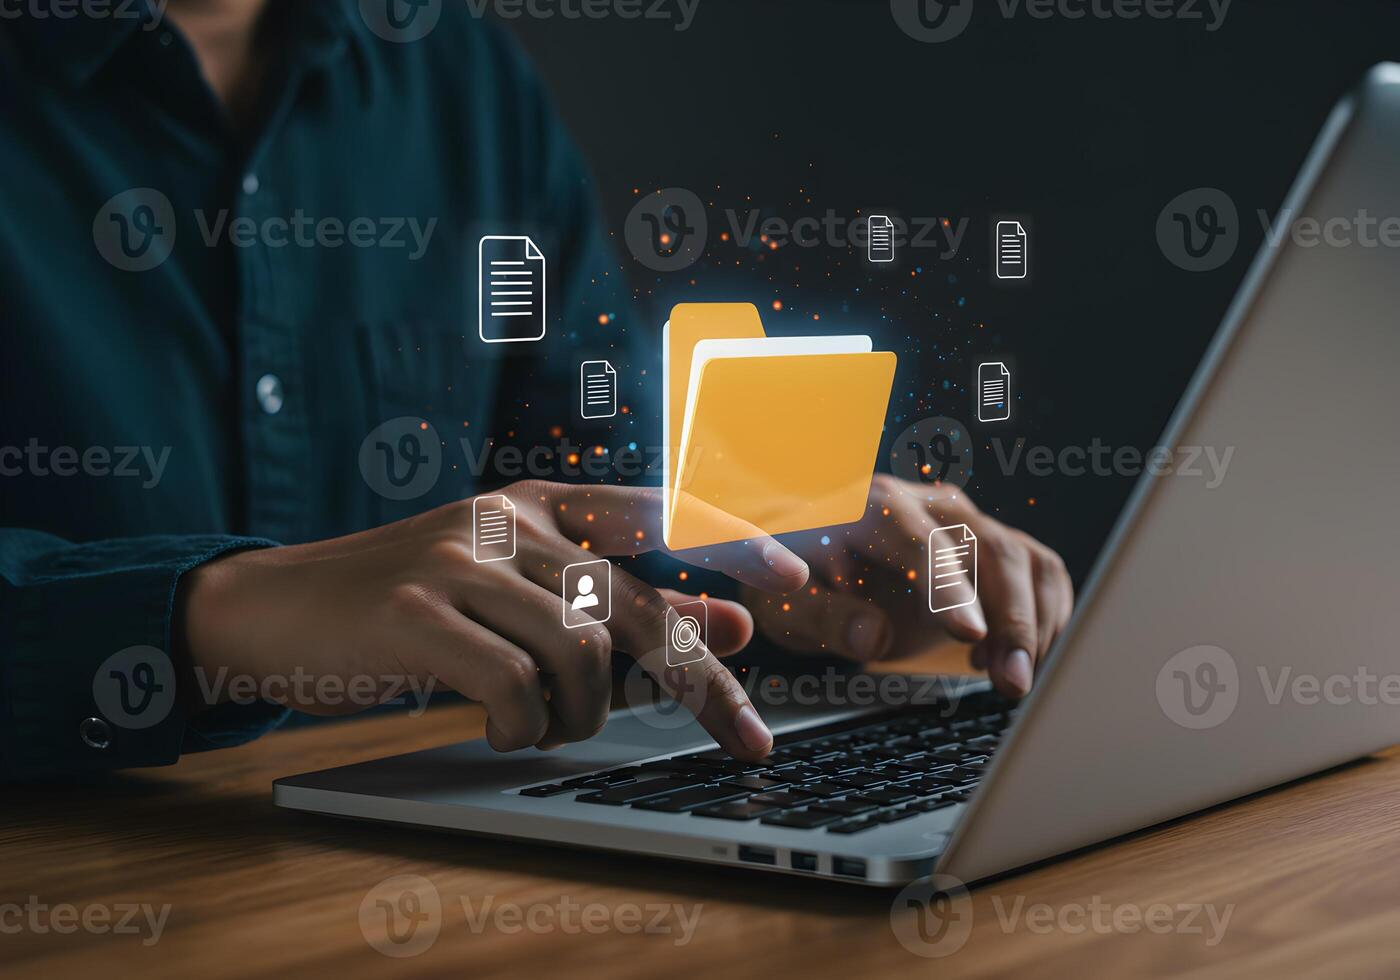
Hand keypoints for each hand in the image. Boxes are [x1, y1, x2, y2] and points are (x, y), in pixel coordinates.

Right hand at [180, 482, 810, 758]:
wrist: (272, 610)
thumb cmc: (408, 611)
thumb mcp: (515, 600)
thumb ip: (617, 605)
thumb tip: (727, 622)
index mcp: (532, 505)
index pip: (653, 508)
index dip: (728, 535)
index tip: (793, 578)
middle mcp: (502, 521)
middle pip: (632, 603)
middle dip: (700, 680)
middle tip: (745, 738)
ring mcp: (455, 562)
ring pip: (579, 650)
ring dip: (584, 715)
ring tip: (550, 728)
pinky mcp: (413, 613)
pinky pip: (513, 685)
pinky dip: (525, 726)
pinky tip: (502, 731)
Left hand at [745, 475, 1072, 698]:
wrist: (810, 566)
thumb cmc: (795, 582)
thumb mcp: (789, 606)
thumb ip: (825, 617)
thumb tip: (870, 637)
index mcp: (873, 506)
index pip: (922, 542)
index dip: (949, 587)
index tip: (969, 633)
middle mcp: (929, 505)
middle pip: (994, 549)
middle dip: (1013, 619)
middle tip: (1011, 683)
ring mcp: (966, 523)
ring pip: (1028, 561)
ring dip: (1035, 623)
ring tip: (1010, 679)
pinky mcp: (989, 548)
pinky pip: (1040, 573)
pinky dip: (1044, 617)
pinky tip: (1004, 658)